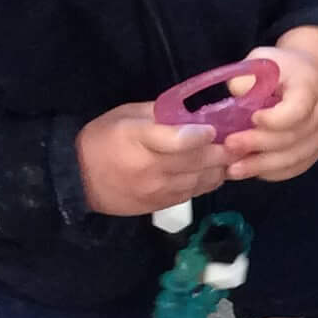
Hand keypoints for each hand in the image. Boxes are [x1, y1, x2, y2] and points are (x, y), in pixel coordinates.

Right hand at [76, 103, 228, 215]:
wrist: (77, 180)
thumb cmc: (102, 139)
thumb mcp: (125, 116)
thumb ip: (159, 114)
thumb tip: (193, 113)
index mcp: (137, 140)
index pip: (177, 141)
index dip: (200, 135)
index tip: (213, 128)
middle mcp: (150, 168)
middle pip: (198, 162)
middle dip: (223, 151)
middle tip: (240, 140)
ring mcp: (157, 190)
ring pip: (202, 180)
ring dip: (221, 167)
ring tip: (232, 155)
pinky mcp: (161, 205)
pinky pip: (194, 193)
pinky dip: (209, 181)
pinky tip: (216, 170)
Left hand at [222, 27, 317, 182]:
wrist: (311, 74)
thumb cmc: (283, 68)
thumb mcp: (263, 60)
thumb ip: (248, 78)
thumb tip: (236, 97)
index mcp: (310, 87)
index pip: (297, 111)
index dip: (274, 120)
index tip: (251, 117)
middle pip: (293, 137)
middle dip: (258, 144)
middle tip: (229, 146)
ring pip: (294, 158)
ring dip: (262, 166)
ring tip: (234, 169)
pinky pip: (297, 167)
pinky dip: (273, 173)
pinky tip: (252, 172)